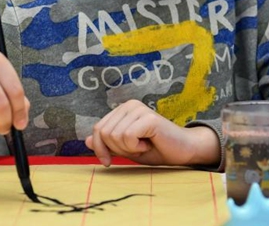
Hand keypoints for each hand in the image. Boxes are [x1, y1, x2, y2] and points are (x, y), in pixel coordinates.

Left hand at [85, 100, 219, 166]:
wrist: (182, 151)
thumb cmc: (156, 149)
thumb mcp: (126, 149)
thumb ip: (108, 143)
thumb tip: (86, 141)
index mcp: (122, 110)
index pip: (98, 129)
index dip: (99, 148)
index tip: (107, 162)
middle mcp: (129, 105)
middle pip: (103, 132)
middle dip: (116, 149)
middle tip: (135, 149)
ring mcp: (139, 109)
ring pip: (114, 136)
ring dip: (128, 149)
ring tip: (144, 145)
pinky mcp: (148, 117)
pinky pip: (128, 136)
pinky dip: (136, 147)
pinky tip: (149, 143)